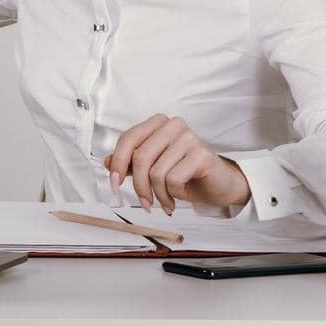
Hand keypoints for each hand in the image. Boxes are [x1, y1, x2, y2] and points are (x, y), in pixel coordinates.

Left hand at [103, 114, 250, 213]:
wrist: (218, 184)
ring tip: (165, 201)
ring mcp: (188, 137)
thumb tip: (106, 162)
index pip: (128, 139)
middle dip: (138, 186)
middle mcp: (173, 125)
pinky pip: (173, 180)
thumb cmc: (186, 174)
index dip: (117, 164)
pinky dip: (172, 195)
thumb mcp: (153, 168)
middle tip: (143, 202)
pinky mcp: (201, 154)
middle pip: (140, 157)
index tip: (114, 185)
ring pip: (156, 172)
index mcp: (158, 123)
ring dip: (157, 195)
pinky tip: (178, 197)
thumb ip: (130, 163)